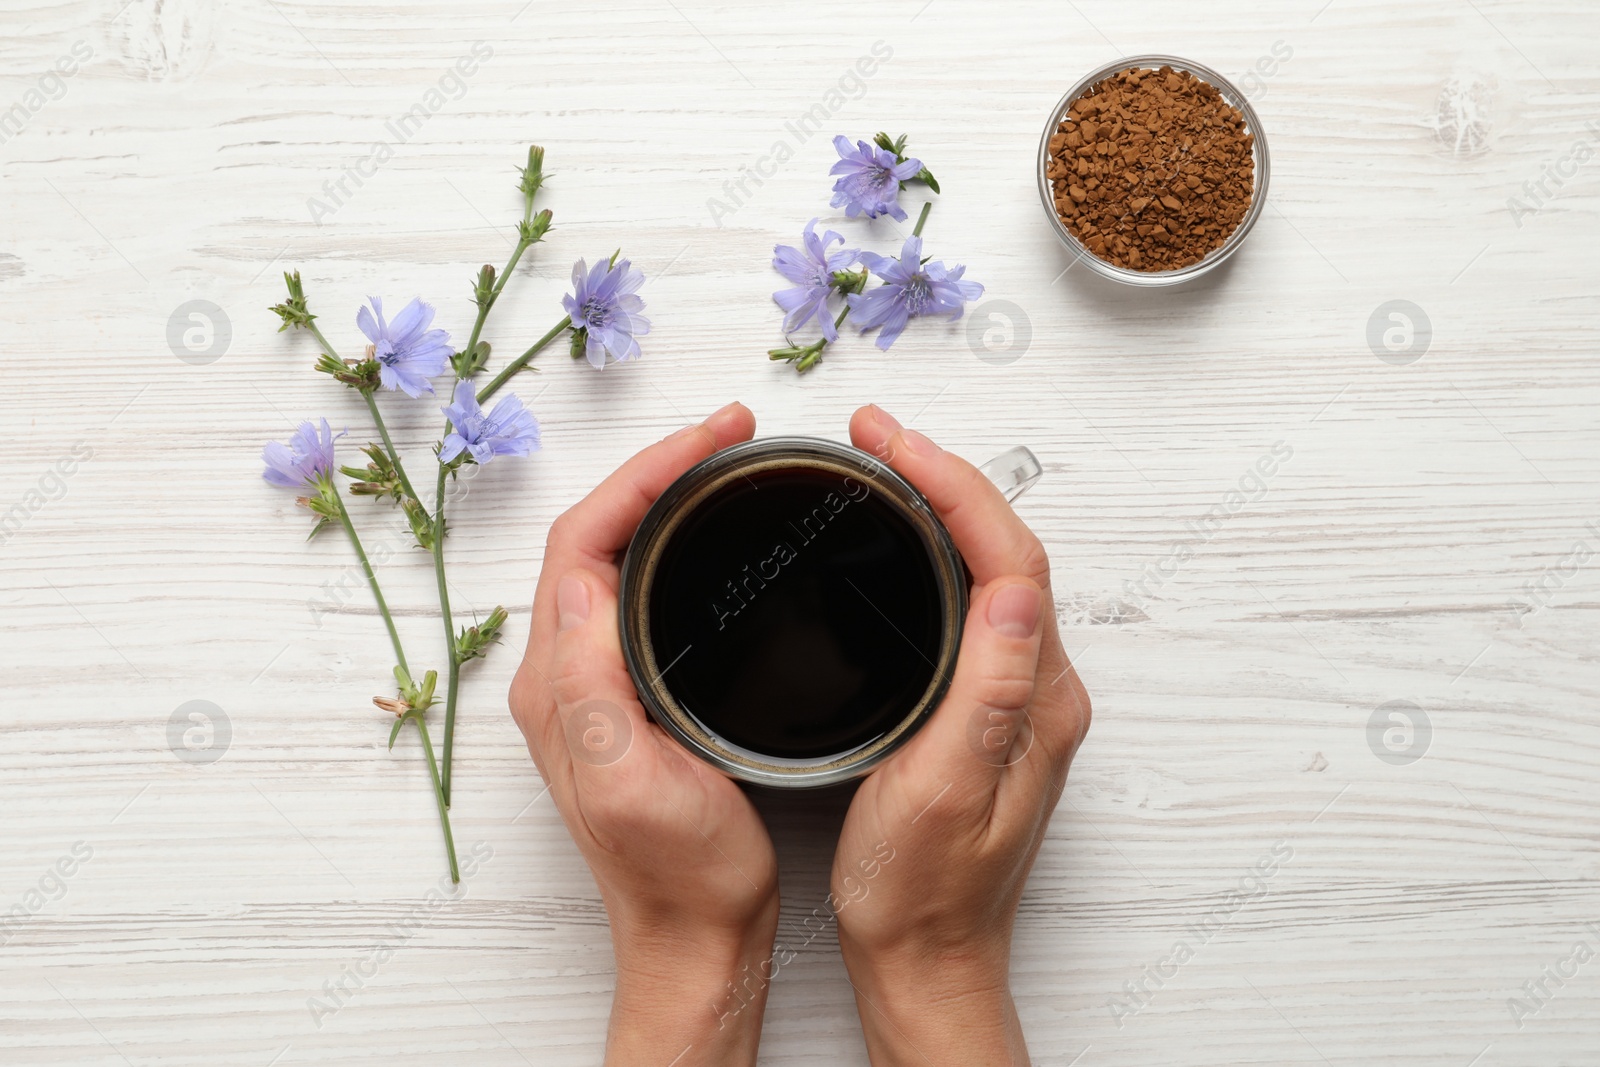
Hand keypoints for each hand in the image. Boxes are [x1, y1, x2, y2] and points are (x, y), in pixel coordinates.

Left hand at [508, 402, 779, 1066]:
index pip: (584, 543)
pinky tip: (712, 539)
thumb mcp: (631, 781)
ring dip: (663, 499)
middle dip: (657, 470)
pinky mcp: (632, 698)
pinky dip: (674, 546)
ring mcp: (596, 685)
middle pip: (596, 535)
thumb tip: (577, 584)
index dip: (644, 477)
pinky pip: (639, 593)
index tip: (711, 439)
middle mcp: (565, 675)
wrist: (698, 935)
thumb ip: (591, 684)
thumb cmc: (678, 873)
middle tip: (727, 433)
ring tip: (722, 464)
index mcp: (559, 683)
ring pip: (617, 558)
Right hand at [829, 405, 1091, 1066]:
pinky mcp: (990, 710)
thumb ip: (988, 694)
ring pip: (992, 569)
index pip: (1009, 558)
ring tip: (886, 463)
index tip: (890, 442)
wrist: (926, 956)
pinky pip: (976, 603)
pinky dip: (940, 553)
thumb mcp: (943, 792)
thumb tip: (1016, 594)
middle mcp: (1041, 691)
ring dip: (945, 506)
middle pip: (1007, 548)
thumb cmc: (922, 891)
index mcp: (1036, 701)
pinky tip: (903, 542)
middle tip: (876, 434)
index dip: (952, 485)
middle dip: (946, 475)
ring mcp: (1018, 699)